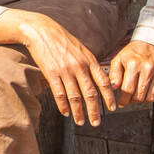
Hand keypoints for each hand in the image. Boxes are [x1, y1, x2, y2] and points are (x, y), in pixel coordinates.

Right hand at [0, 10, 115, 125]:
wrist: (41, 31)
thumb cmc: (62, 40)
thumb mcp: (81, 49)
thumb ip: (90, 64)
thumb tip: (99, 78)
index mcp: (89, 60)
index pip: (104, 83)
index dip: (109, 98)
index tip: (111, 109)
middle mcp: (79, 67)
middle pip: (90, 94)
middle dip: (94, 111)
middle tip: (96, 123)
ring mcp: (65, 70)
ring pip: (75, 97)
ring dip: (79, 112)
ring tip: (80, 121)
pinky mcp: (51, 73)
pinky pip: (60, 93)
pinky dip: (63, 105)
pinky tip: (65, 112)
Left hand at [108, 40, 153, 106]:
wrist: (152, 42)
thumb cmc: (134, 51)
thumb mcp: (119, 59)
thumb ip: (114, 74)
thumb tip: (113, 87)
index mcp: (134, 64)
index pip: (128, 89)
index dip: (123, 99)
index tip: (121, 102)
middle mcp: (148, 69)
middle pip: (140, 95)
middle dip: (132, 100)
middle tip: (129, 98)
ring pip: (151, 97)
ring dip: (143, 100)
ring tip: (138, 95)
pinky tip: (148, 91)